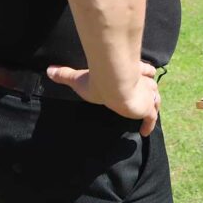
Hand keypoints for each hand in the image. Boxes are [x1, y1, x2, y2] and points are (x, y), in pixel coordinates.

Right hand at [46, 62, 160, 135]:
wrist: (114, 85)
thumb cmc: (97, 80)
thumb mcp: (78, 78)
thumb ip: (65, 74)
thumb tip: (48, 70)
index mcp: (129, 71)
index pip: (143, 70)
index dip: (143, 71)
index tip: (144, 73)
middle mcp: (141, 81)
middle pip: (151, 84)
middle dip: (148, 88)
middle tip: (144, 96)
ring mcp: (146, 94)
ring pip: (154, 98)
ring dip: (151, 103)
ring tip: (146, 111)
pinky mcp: (147, 107)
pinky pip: (151, 117)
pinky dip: (149, 124)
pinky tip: (145, 133)